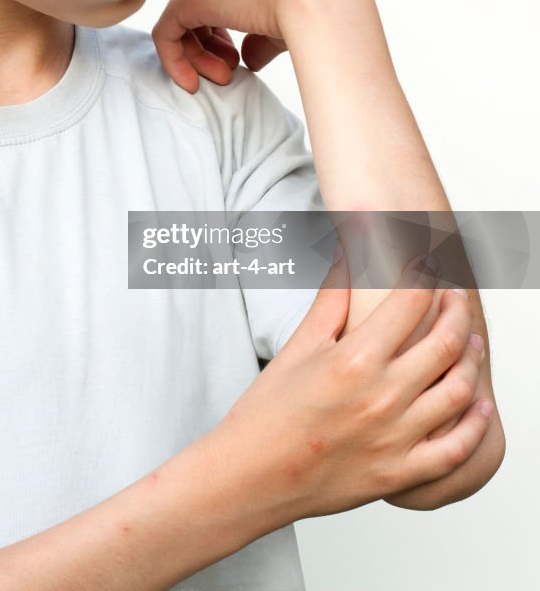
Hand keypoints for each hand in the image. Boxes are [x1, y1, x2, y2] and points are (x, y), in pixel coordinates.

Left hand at [152, 0, 344, 91]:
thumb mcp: (279, 26)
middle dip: (207, 53)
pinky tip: (192, 83)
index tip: (237, 64)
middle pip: (192, 18)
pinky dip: (174, 63)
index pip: (212, 9)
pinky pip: (165, 35)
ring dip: (196, 61)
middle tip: (227, 76)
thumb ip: (258, 40)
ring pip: (178, 28)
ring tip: (223, 79)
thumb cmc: (308, 8)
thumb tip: (248, 60)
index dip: (219, 42)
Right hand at [210, 250, 492, 526]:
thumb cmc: (267, 411)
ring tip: (469, 342)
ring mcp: (395, 439)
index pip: (411, 303)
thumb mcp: (299, 346)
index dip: (426, 275)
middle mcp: (382, 397)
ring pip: (459, 390)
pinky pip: (457, 449)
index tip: (429, 264)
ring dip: (471, 359)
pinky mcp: (400, 473)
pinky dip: (475, 424)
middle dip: (457, 310)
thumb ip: (331, 297)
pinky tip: (478, 403)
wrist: (250, 476)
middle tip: (455, 297)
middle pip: (446, 342)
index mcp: (354, 359)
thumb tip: (348, 252)